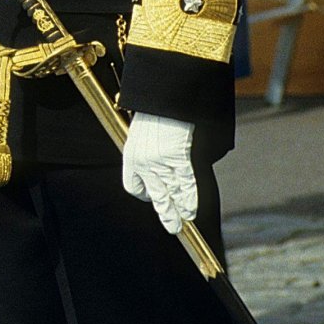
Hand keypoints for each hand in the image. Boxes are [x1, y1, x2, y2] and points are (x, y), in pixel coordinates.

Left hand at [122, 111, 196, 233]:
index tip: (152, 198)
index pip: (133, 186)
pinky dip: (190, 198)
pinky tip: (192, 209)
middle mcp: (143, 163)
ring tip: (186, 221)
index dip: (144, 195)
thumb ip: (146, 149)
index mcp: (131, 156)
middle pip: (155, 196)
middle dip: (165, 213)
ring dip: (180, 210)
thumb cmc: (155, 111)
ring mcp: (160, 162)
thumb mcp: (141, 132)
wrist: (164, 97)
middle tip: (173, 226)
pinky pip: (185, 183)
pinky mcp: (176, 156)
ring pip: (172, 193)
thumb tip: (156, 159)